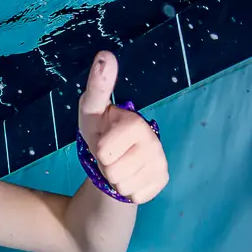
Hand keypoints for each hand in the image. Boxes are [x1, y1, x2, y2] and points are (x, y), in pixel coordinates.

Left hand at [77, 51, 168, 203]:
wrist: (110, 164)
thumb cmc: (99, 133)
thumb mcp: (90, 111)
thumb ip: (98, 86)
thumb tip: (105, 54)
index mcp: (136, 123)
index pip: (106, 150)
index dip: (100, 150)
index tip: (105, 141)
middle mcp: (154, 140)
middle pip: (114, 171)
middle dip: (105, 168)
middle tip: (110, 157)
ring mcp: (160, 161)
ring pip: (124, 186)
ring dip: (115, 180)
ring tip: (118, 166)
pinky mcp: (161, 180)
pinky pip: (135, 196)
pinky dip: (127, 192)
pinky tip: (129, 177)